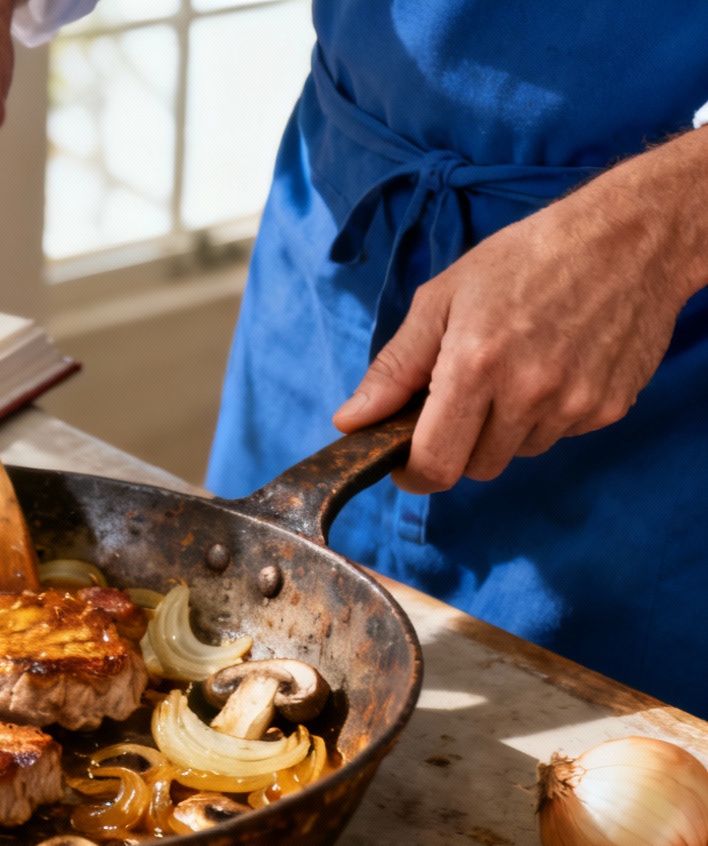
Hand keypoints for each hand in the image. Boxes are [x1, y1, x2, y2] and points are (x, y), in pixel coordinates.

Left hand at [333, 130, 707, 492]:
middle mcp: (529, 393)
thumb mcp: (441, 299)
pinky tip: (553, 365)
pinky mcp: (610, 407)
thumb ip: (393, 368)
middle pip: (476, 467)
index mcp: (476, 366)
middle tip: (460, 396)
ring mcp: (575, 404)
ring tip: (514, 368)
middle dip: (457, 444)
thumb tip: (350, 421)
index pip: (435, 463)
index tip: (405, 462)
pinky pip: (559, 435)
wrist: (630, 237)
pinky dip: (546, 415)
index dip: (413, 473)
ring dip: (503, 428)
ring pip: (517, 452)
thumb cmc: (525, 258)